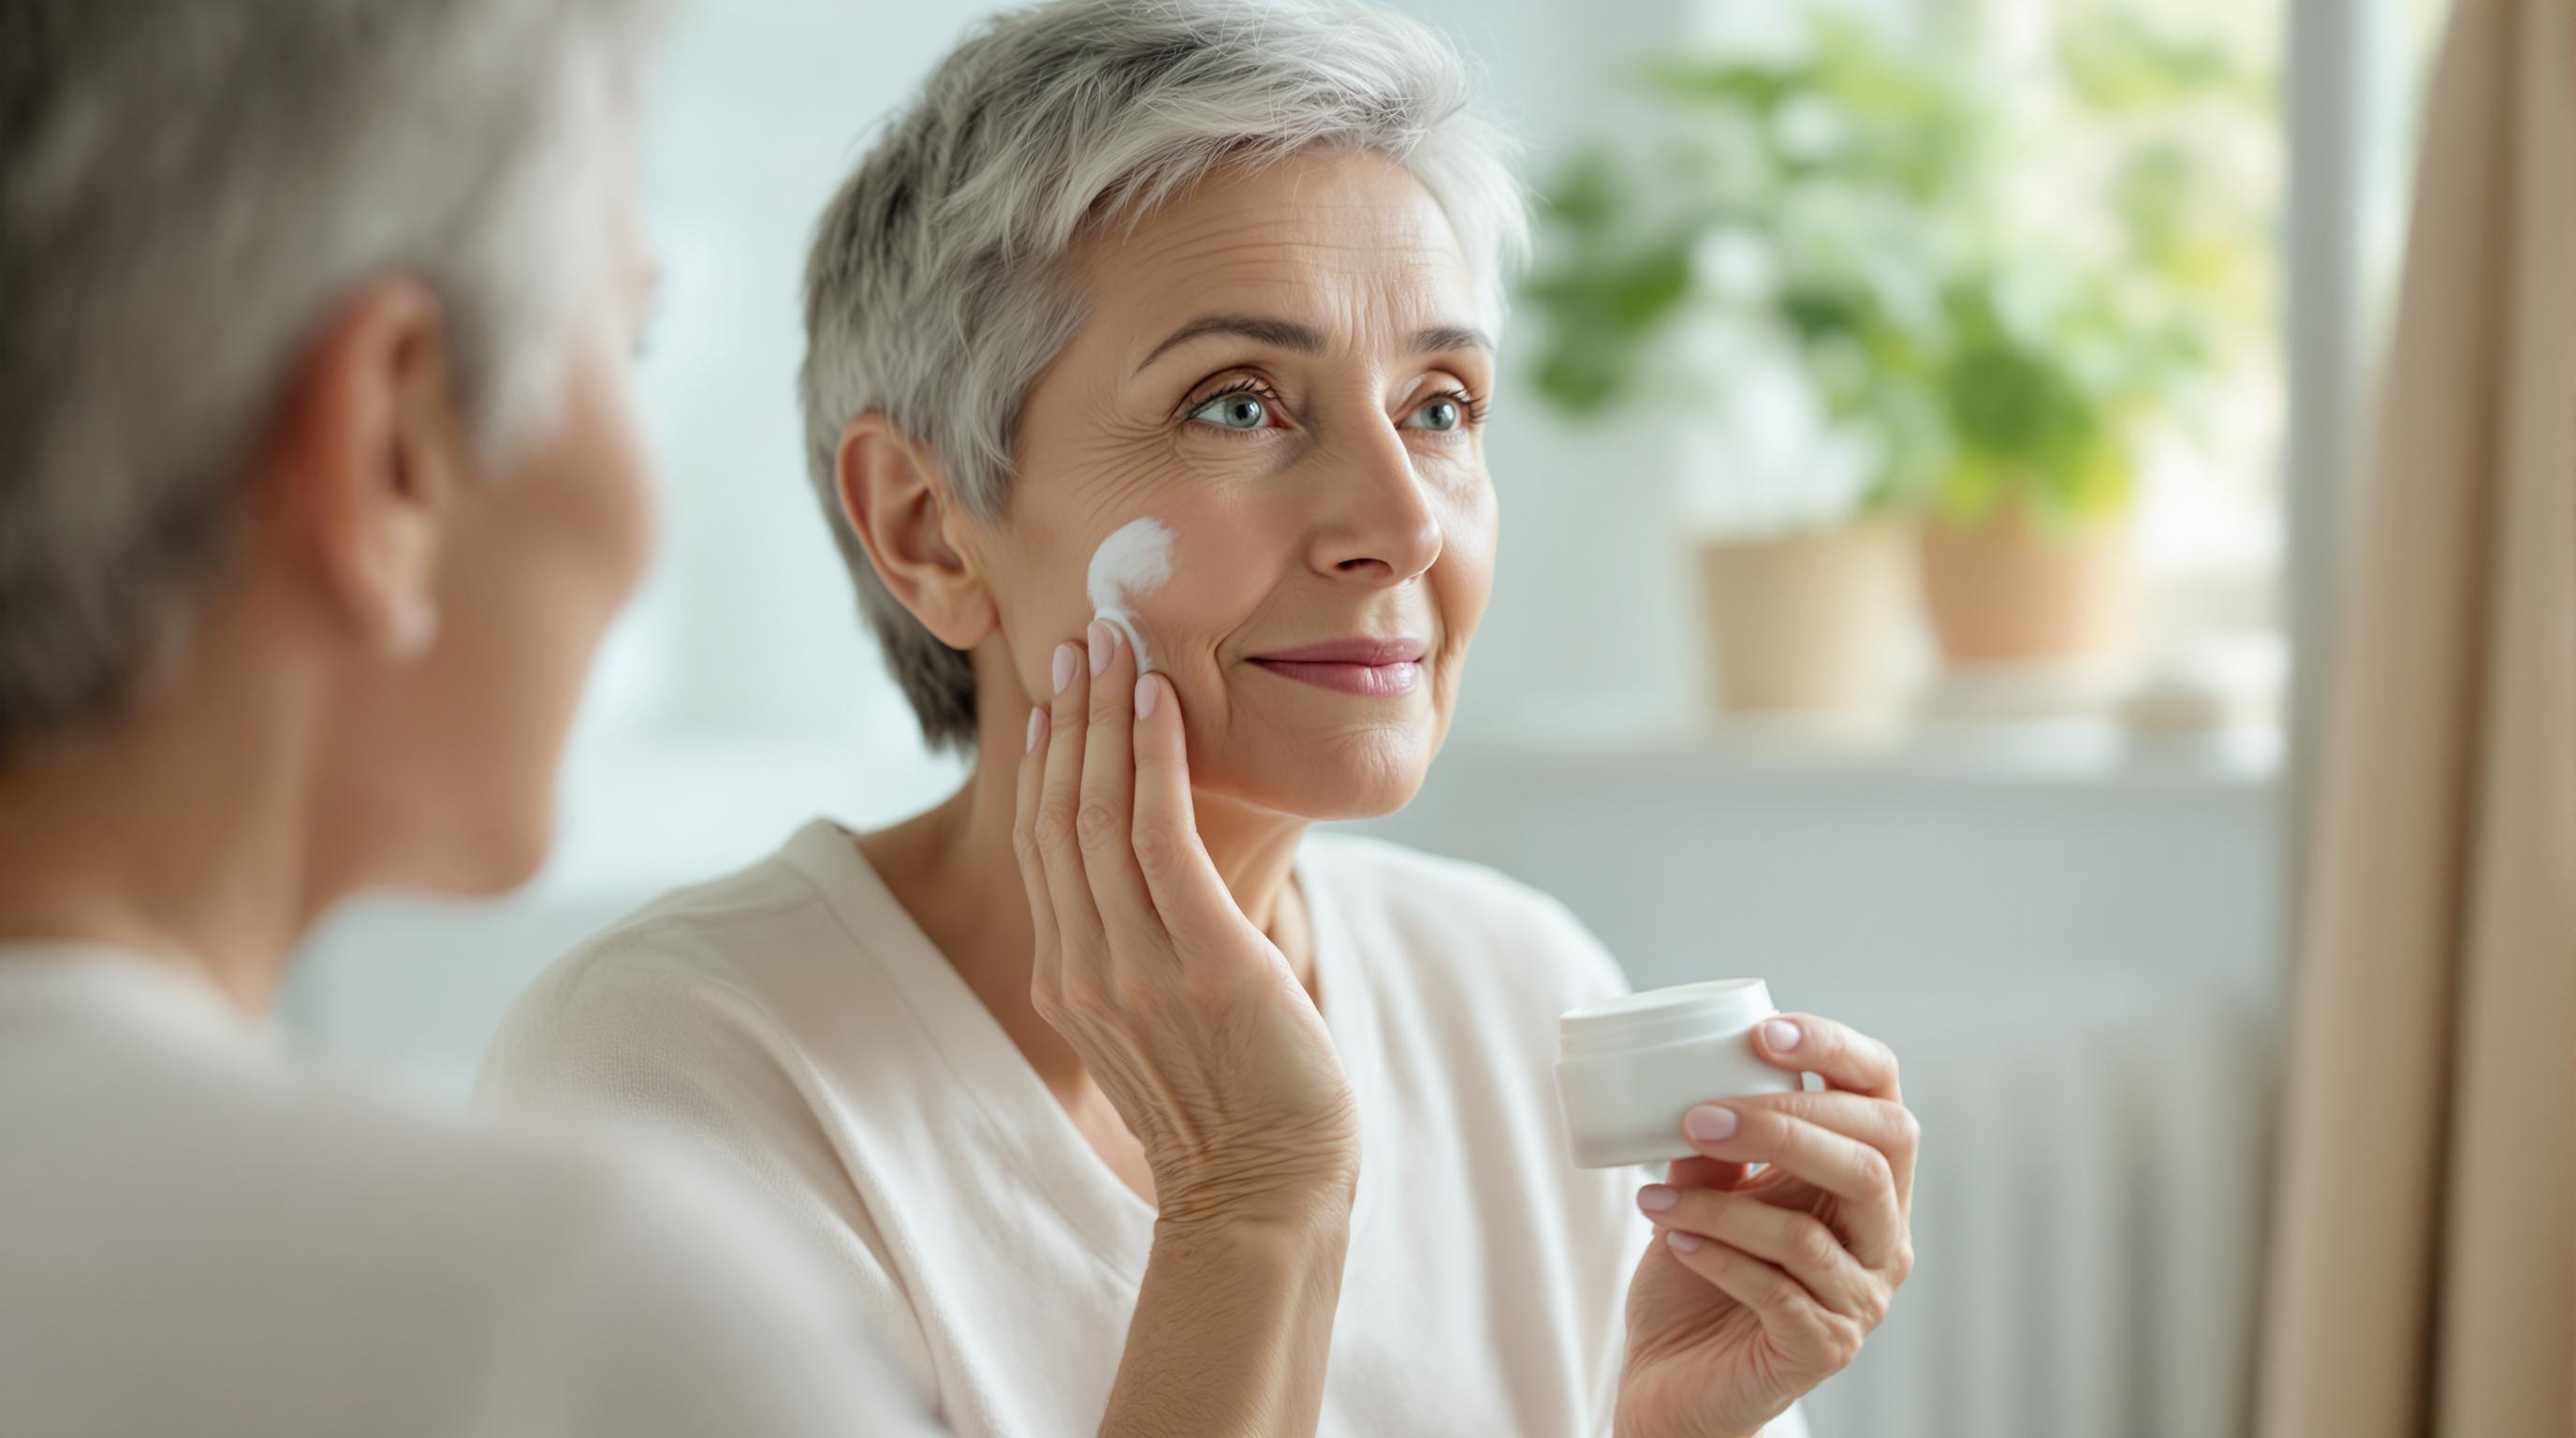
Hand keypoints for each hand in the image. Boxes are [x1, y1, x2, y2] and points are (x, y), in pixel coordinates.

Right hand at [1011, 619, 1359, 1229]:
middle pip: (1059, 817)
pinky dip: (1156, 760)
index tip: (1052, 697)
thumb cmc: (1233, 1109)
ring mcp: (1134, 966)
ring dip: (1106, 719)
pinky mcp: (1201, 959)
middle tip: (1078, 639)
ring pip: (1100, 815)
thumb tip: (1157, 895)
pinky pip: (1162, 837)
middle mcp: (1083, 969)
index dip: (1045, 763)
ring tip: (1116, 645)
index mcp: (1065, 984)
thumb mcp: (1159, 1028)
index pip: (1041, 848)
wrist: (1266, 1190)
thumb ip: (1136, 960)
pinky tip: (1161, 703)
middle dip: (1067, 719)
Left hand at [1612, 1015, 1918, 1437]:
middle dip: (1783, 1123)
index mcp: (1866, 1180)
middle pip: (1871, 1157)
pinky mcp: (1823, 1348)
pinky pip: (1777, 1289)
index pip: (1883, 1098)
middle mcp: (1883, 1237)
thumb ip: (1715, 1142)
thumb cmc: (1698, 1278)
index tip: (1763, 1032)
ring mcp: (1861, 1297)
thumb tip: (1695, 1080)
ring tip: (1654, 1193)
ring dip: (1723, 1204)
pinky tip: (1673, 1238)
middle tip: (1698, 1115)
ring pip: (1811, 1230)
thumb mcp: (1707, 1192)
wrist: (1676, 1383)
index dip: (1835, 1052)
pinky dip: (1716, 1256)